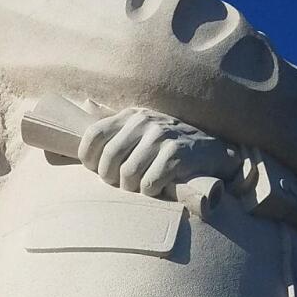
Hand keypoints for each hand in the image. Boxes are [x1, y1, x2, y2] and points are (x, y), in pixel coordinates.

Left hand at [76, 106, 241, 198]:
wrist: (212, 152)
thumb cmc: (167, 146)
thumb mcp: (140, 129)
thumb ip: (114, 124)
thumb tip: (85, 105)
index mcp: (131, 115)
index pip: (94, 135)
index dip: (89, 159)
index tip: (97, 170)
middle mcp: (144, 121)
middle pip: (109, 159)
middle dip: (111, 178)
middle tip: (123, 183)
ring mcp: (161, 136)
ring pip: (128, 174)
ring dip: (132, 188)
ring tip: (141, 186)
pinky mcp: (176, 154)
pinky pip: (149, 182)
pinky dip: (151, 191)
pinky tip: (159, 187)